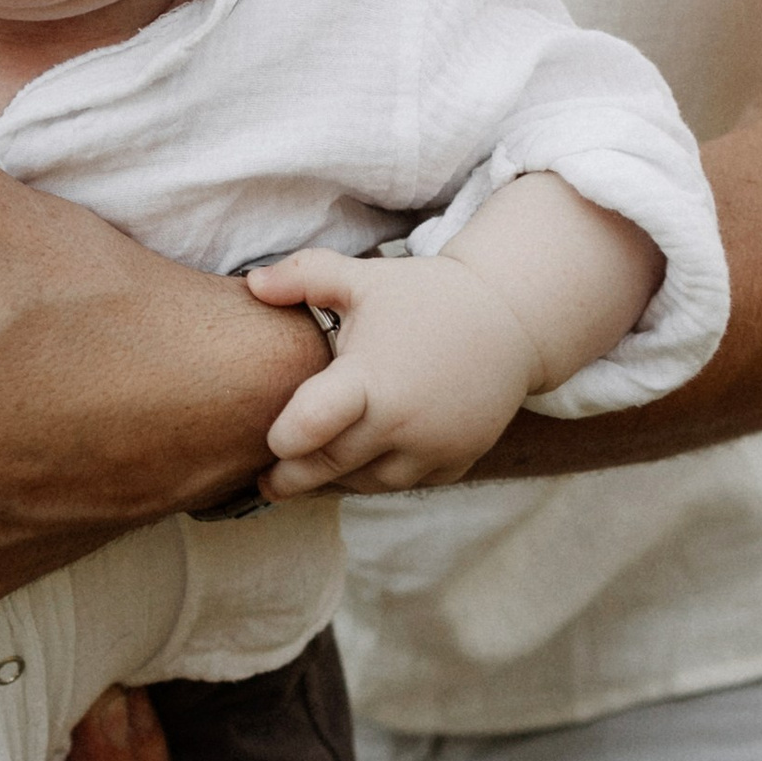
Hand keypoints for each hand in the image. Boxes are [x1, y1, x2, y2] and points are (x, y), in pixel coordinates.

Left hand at [249, 246, 540, 494]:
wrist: (511, 320)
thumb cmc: (425, 295)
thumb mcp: (363, 278)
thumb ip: (302, 276)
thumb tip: (250, 284)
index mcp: (371, 378)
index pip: (310, 429)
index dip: (281, 441)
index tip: (270, 441)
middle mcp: (402, 422)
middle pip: (327, 468)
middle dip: (291, 477)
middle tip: (266, 479)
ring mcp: (432, 448)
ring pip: (364, 484)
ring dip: (335, 479)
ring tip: (313, 465)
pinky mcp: (455, 463)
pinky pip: (403, 484)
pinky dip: (378, 476)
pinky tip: (361, 459)